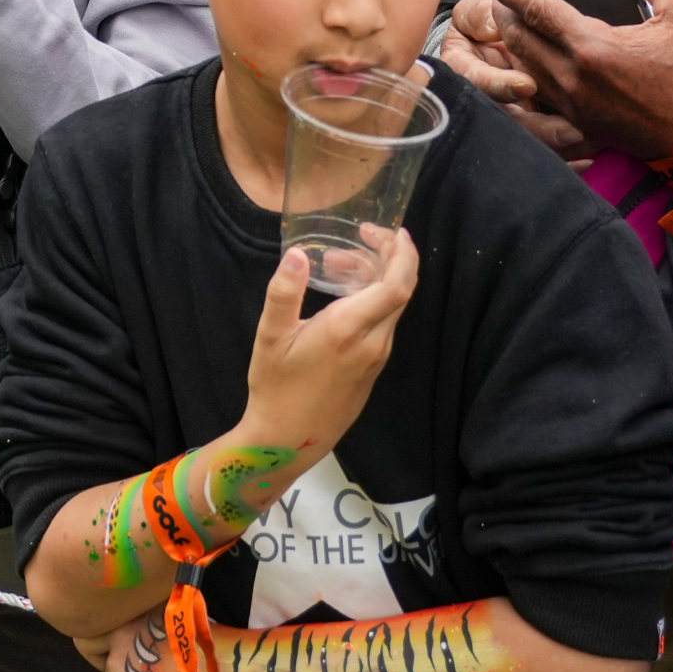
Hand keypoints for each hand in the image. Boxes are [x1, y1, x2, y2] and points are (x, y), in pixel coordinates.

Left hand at [104, 616, 225, 671]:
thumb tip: (150, 648)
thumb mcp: (175, 625)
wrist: (224, 667)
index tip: (142, 661)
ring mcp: (117, 666)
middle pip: (108, 665)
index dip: (122, 652)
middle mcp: (118, 636)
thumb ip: (153, 633)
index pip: (108, 636)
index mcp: (132, 614)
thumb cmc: (211, 646)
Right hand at [238, 228, 421, 463]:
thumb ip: (283, 293)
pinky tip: (342, 298)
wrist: (288, 440)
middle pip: (400, 292)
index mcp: (349, 329)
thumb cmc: (276, 387)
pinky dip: (372, 301)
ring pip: (391, 308)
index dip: (402, 254)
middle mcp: (372, 343)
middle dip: (388, 258)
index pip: (397, 285)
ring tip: (337, 265)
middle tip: (359, 238)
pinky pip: (383, 325)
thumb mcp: (270, 337)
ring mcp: (376, 359)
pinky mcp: (372, 370)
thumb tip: (295, 254)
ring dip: (375, 279)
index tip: (393, 231)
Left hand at [462, 0, 672, 162]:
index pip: (536, 9)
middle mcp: (577, 80)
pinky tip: (531, 66)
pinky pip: (543, 95)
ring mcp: (577, 107)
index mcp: (595, 49)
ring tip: (508, 24)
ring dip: (513, 44)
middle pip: (520, 39)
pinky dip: (529, 74)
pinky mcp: (584, 125)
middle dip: (503, 13)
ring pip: (527, 69)